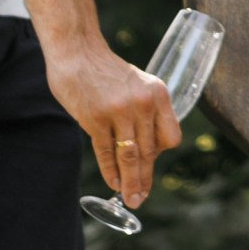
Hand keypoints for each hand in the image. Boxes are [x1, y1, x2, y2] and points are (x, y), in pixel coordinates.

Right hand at [43, 35, 179, 209]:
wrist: (77, 50)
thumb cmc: (106, 71)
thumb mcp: (138, 84)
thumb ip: (144, 112)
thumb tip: (146, 148)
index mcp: (158, 94)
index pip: (170, 137)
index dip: (160, 154)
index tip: (151, 164)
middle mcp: (143, 103)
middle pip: (150, 152)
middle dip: (145, 178)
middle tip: (141, 197)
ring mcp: (119, 112)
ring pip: (130, 157)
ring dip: (131, 182)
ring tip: (131, 199)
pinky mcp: (95, 119)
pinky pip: (106, 152)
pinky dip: (110, 171)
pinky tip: (112, 183)